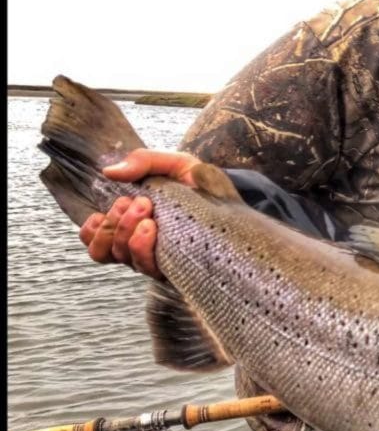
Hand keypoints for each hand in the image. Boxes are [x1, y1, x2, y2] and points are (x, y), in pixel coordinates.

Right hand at [79, 149, 200, 278]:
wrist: (233, 199)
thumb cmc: (199, 183)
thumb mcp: (173, 164)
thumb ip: (143, 162)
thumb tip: (109, 171)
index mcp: (131, 223)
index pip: (94, 238)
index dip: (93, 228)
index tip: (117, 203)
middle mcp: (139, 245)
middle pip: (104, 250)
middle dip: (116, 223)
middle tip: (140, 201)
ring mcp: (156, 258)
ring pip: (122, 258)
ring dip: (127, 233)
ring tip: (147, 213)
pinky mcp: (174, 268)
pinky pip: (145, 268)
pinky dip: (141, 247)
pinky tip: (151, 229)